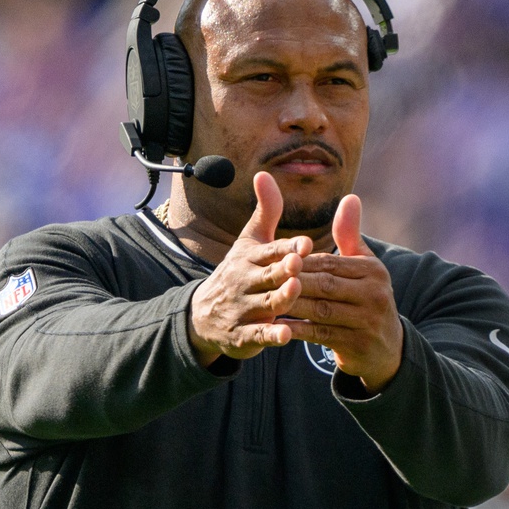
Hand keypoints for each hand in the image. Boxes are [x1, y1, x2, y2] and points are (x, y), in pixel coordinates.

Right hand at [188, 171, 307, 365]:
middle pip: (267, 276)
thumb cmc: (237, 272)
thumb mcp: (248, 241)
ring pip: (265, 304)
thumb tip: (264, 174)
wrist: (203, 315)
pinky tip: (286, 334)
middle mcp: (245, 282)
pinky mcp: (243, 335)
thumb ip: (265, 212)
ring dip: (280, 298)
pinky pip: (258, 335)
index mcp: (249, 258)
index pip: (270, 250)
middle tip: (298, 263)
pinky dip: (270, 335)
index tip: (305, 244)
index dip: (287, 248)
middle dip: (281, 270)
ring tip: (294, 290)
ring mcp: (243, 309)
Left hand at [279, 193, 403, 391]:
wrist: (386, 349)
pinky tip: (278, 326)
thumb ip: (350, 234)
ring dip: (292, 306)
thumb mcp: (363, 266)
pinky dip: (298, 330)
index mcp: (373, 271)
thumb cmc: (367, 299)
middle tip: (263, 280)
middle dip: (293, 282)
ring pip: (321, 310)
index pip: (329, 262)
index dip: (300, 261)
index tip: (273, 260)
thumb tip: (350, 197)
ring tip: (266, 301)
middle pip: (324, 285)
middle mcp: (375, 295)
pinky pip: (321, 335)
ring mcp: (367, 322)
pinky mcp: (357, 345)